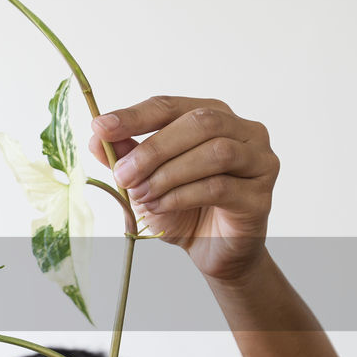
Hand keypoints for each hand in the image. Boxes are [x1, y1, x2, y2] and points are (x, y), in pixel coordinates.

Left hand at [89, 96, 279, 281]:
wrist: (213, 251)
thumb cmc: (184, 209)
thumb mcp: (147, 180)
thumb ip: (127, 156)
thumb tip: (96, 137)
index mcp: (214, 116)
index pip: (171, 105)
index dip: (135, 115)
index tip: (101, 127)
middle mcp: (244, 131)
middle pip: (200, 122)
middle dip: (154, 149)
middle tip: (123, 174)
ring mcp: (259, 161)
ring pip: (215, 153)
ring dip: (168, 174)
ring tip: (142, 195)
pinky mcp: (260, 196)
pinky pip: (219, 187)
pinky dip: (182, 196)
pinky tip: (161, 206)